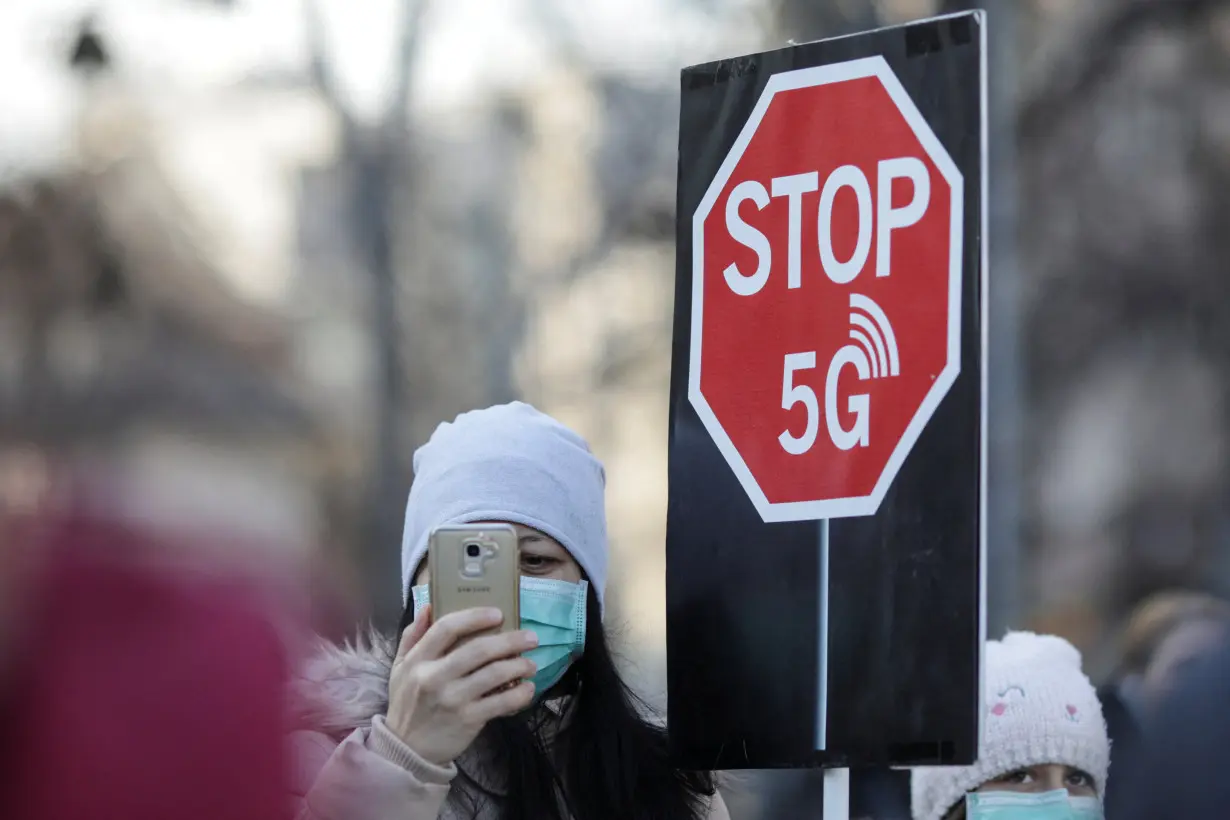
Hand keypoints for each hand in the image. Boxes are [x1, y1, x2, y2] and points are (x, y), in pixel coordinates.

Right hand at [385, 605, 537, 764]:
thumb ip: (413, 636)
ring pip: (493, 674)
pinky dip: (519, 694)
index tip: (498, 613)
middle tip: (531, 638)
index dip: (475, 617)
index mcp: (418, 660)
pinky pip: (500, 703)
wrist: (406, 749)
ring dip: (519, 665)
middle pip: (478, 650)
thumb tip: (429, 605)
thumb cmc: (407, 702)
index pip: (447, 628)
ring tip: (531, 664)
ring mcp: (452, 699)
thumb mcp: (400, 667)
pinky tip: (528, 688)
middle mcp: (434, 677)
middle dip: (510, 640)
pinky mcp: (467, 720)